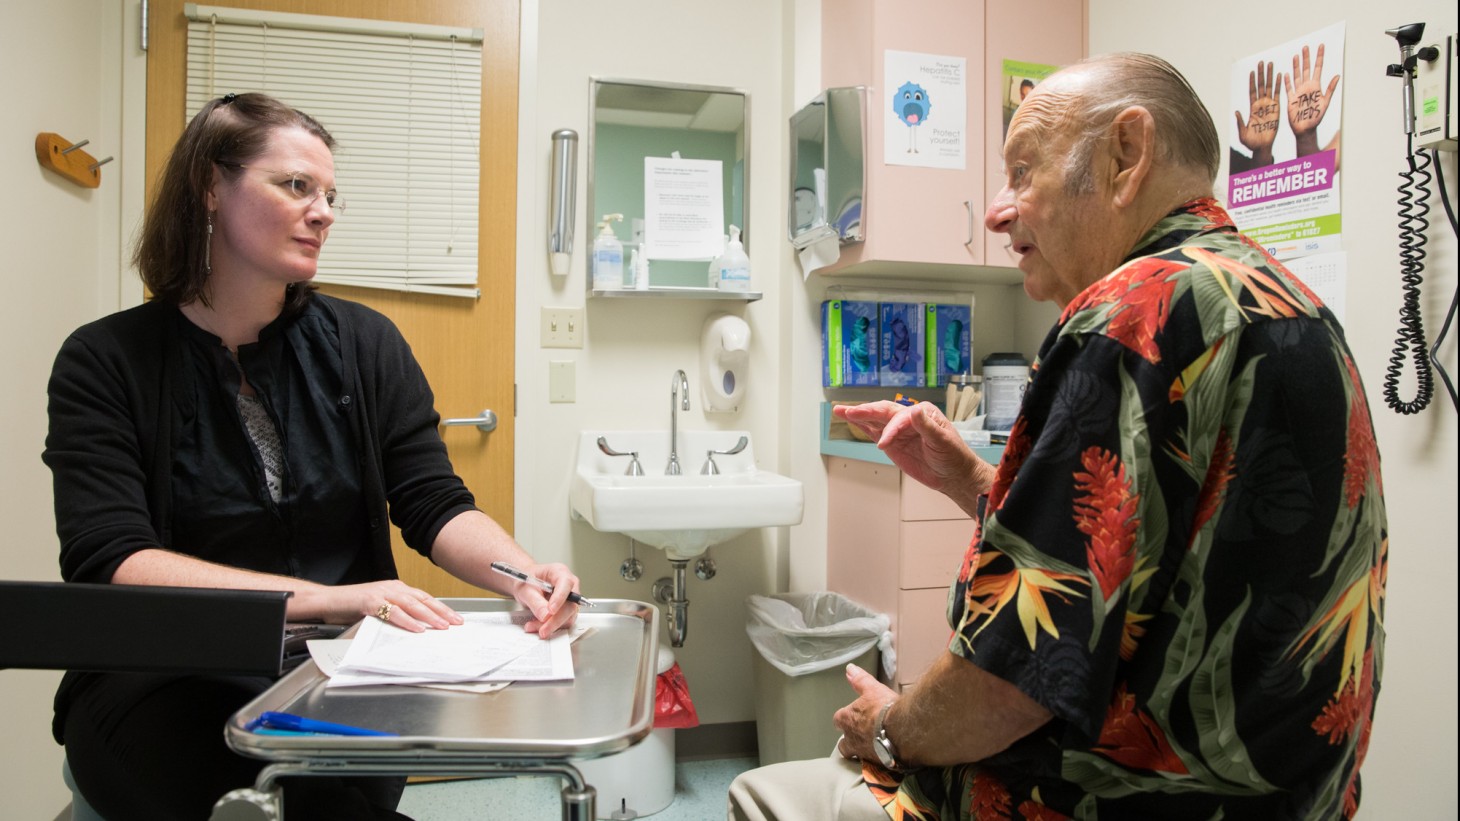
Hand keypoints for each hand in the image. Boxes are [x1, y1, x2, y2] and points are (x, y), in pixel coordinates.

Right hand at [305, 580, 463, 632]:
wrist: (328, 600)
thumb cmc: (352, 605)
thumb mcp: (380, 608)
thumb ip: (397, 613)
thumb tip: (417, 628)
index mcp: (397, 588)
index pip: (424, 598)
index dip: (441, 608)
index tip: (455, 618)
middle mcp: (393, 588)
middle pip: (423, 600)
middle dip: (442, 612)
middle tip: (456, 623)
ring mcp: (382, 593)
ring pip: (412, 605)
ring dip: (429, 616)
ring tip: (442, 627)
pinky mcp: (370, 601)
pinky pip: (393, 612)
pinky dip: (407, 621)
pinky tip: (417, 628)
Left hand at [506, 562, 580, 637]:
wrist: (525, 585)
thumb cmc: (526, 581)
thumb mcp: (525, 589)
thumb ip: (535, 601)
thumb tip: (545, 615)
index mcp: (559, 572)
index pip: (566, 584)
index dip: (560, 598)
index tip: (551, 611)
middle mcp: (569, 586)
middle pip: (570, 605)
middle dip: (555, 620)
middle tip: (543, 629)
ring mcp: (569, 599)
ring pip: (568, 617)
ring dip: (551, 625)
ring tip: (533, 626)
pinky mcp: (566, 611)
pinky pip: (563, 622)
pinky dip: (550, 627)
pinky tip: (537, 626)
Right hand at [833, 401, 992, 511]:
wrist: (953, 474)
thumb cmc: (953, 455)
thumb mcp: (943, 441)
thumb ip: (927, 427)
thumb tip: (915, 411)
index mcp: (922, 412)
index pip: (900, 418)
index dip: (891, 430)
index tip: (884, 444)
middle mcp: (908, 418)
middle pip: (883, 412)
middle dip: (865, 411)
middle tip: (849, 411)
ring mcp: (898, 430)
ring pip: (875, 420)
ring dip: (857, 415)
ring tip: (839, 411)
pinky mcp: (892, 442)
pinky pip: (875, 432)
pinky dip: (862, 426)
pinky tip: (850, 420)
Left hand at [834, 663, 897, 760]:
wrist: (904, 731)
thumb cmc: (886, 709)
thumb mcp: (872, 689)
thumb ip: (860, 680)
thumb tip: (849, 669)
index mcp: (848, 720)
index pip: (838, 720)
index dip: (844, 718)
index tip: (850, 716)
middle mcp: (852, 739)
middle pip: (843, 744)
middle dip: (849, 741)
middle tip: (859, 736)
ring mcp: (864, 753)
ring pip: (856, 756)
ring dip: (862, 752)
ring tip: (872, 749)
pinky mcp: (877, 764)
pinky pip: (874, 765)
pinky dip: (878, 761)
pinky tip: (887, 757)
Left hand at [1234, 60, 1279, 166]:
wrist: (1262, 147)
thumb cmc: (1251, 142)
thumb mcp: (1242, 133)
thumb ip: (1240, 122)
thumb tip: (1237, 112)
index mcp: (1252, 109)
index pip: (1251, 92)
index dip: (1252, 82)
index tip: (1251, 71)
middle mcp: (1260, 105)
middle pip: (1260, 86)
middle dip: (1261, 74)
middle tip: (1261, 62)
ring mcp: (1269, 105)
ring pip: (1269, 87)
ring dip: (1270, 75)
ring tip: (1270, 63)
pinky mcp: (1277, 108)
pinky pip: (1278, 94)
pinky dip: (1279, 84)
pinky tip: (1280, 74)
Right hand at [1284, 44, 1339, 155]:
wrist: (1305, 129)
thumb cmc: (1316, 118)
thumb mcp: (1325, 102)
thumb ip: (1330, 89)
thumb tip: (1337, 76)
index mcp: (1316, 86)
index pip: (1318, 68)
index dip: (1319, 57)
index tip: (1321, 46)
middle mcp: (1307, 87)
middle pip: (1306, 69)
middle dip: (1307, 58)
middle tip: (1306, 47)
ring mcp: (1298, 92)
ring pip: (1297, 76)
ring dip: (1296, 66)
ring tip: (1296, 56)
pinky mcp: (1290, 99)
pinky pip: (1288, 88)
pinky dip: (1286, 81)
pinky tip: (1286, 73)